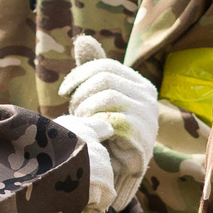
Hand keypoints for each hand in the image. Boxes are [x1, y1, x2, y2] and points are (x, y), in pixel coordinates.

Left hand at [58, 35, 161, 204]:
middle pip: (104, 79)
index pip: (105, 65)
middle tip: (74, 112)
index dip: (79, 75)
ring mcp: (147, 116)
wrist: (116, 172)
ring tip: (82, 123)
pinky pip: (110, 117)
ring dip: (85, 109)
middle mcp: (148, 97)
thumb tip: (83, 39)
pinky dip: (94, 123)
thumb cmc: (106, 132)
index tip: (64, 91)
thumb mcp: (99, 98)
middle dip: (81, 94)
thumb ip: (93, 70)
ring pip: (106, 95)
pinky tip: (91, 133)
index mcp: (140, 84)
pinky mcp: (141, 136)